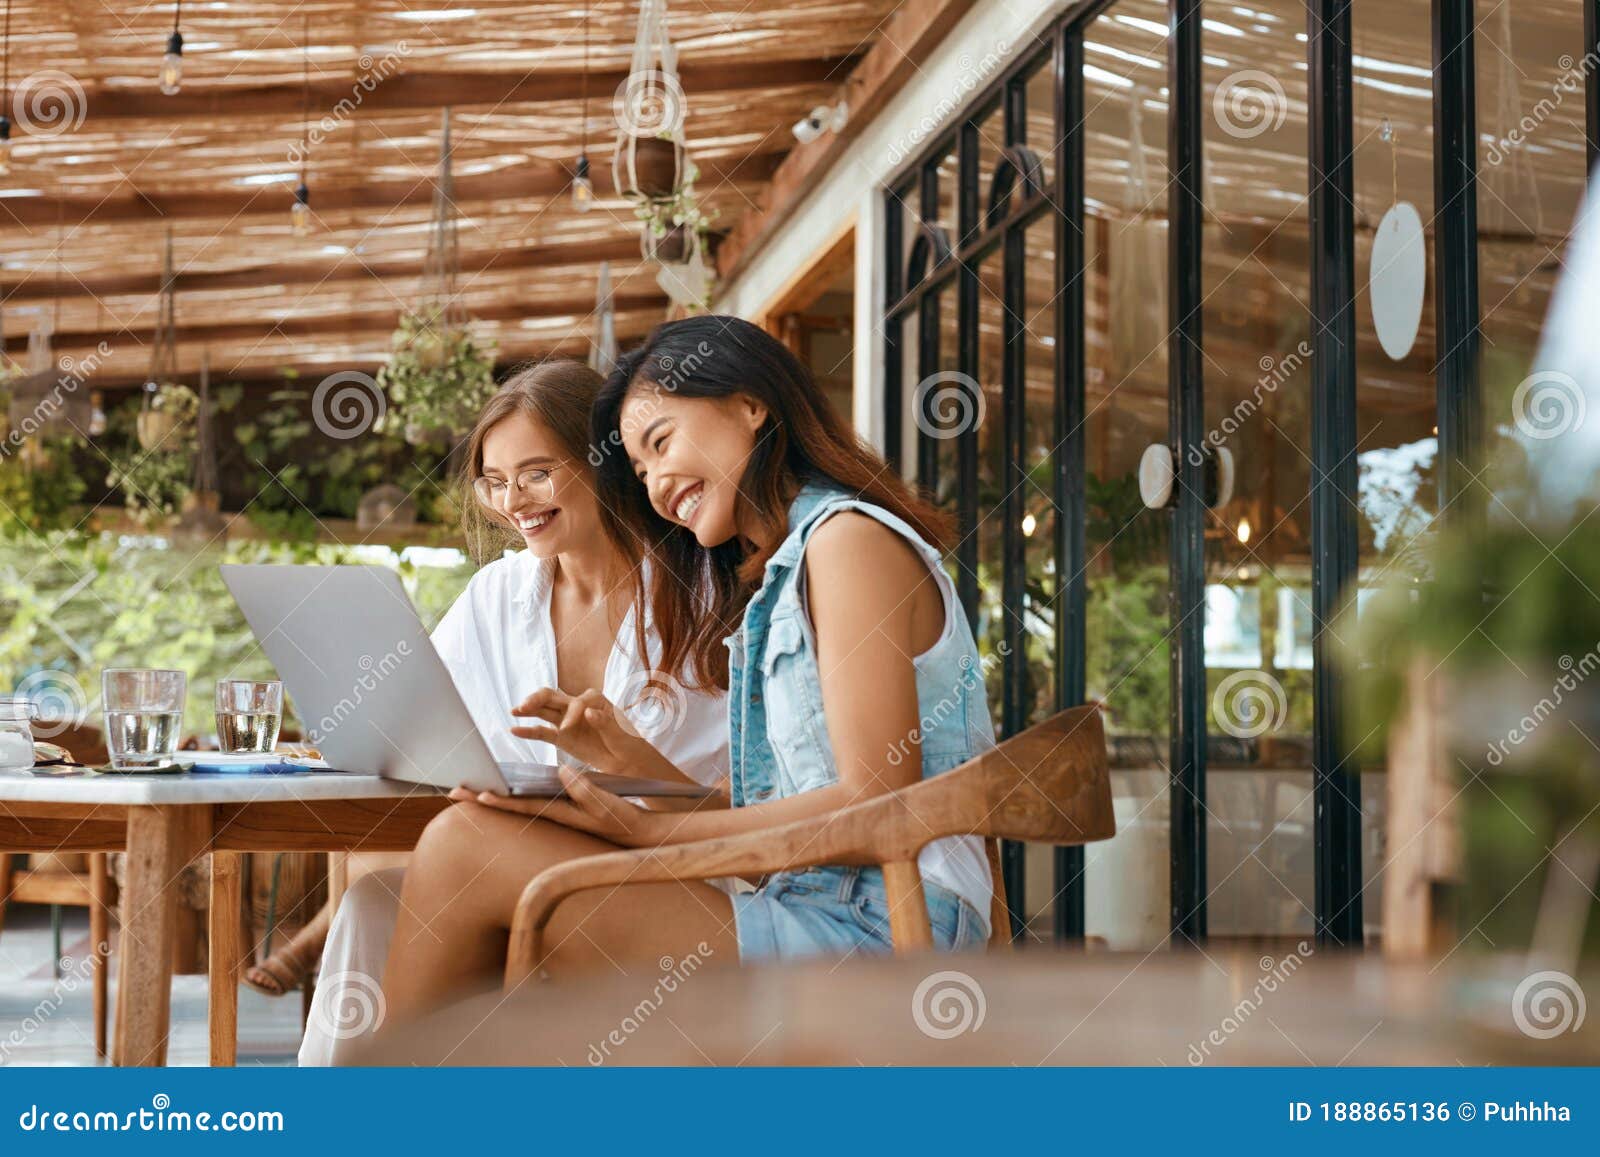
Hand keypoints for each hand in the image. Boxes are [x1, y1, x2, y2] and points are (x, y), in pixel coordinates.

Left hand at [450, 768, 664, 847]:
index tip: (478, 795)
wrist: (636, 833)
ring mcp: (555, 811)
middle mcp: (551, 813)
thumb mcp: (605, 804)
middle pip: (510, 805)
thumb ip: (584, 788)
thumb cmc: (622, 819)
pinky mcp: (563, 807)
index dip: (501, 801)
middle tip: (452, 792)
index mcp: (559, 812)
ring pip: (516, 803)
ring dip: (491, 796)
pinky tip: (501, 791)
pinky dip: (511, 795)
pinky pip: (530, 800)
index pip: (523, 806)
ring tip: (466, 789)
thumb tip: (561, 770)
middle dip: (481, 798)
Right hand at [510, 687, 675, 778]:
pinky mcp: (562, 737)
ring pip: (544, 709)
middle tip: (525, 706)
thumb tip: (588, 711)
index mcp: (595, 701)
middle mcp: (578, 706)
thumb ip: (605, 723)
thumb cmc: (628, 745)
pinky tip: (515, 730)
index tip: (567, 728)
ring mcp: (567, 721)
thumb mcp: (621, 735)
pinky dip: (529, 731)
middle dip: (538, 698)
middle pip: (553, 696)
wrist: (628, 762)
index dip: (570, 713)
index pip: (577, 702)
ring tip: (515, 711)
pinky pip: (543, 732)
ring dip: (529, 708)